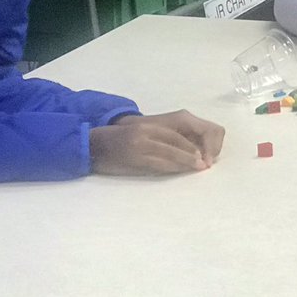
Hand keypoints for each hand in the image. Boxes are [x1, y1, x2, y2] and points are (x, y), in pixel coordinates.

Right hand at [89, 111, 224, 175]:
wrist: (91, 147)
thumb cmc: (116, 143)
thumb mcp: (138, 135)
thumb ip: (157, 139)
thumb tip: (183, 151)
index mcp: (148, 126)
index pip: (176, 133)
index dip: (190, 143)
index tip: (202, 152)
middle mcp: (146, 132)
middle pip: (176, 141)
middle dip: (193, 152)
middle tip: (205, 162)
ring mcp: (140, 144)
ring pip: (170, 152)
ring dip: (186, 161)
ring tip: (199, 167)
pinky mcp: (135, 157)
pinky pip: (159, 164)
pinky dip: (173, 168)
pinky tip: (181, 171)